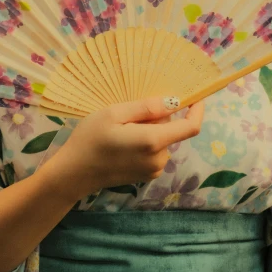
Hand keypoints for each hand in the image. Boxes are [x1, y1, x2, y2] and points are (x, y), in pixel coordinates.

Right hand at [47, 96, 204, 199]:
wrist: (74, 173)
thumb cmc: (90, 139)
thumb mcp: (114, 113)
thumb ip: (146, 108)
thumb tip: (173, 102)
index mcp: (153, 141)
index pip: (190, 127)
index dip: (197, 110)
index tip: (196, 96)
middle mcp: (159, 158)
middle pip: (172, 130)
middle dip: (159, 117)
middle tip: (130, 113)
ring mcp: (153, 169)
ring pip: (163, 139)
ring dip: (150, 129)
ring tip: (122, 129)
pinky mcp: (147, 175)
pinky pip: (155, 150)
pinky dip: (146, 141)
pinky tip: (123, 141)